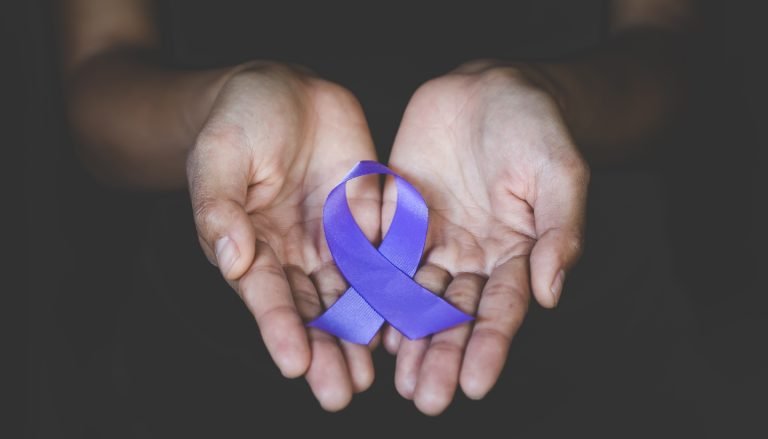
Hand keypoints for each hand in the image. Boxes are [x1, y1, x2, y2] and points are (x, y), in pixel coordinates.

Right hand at [187, 63, 379, 410]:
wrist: (282, 90)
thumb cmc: (238, 119)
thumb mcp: (219, 155)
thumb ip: (220, 208)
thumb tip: (230, 259)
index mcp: (253, 244)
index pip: (268, 295)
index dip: (281, 330)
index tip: (295, 364)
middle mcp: (295, 253)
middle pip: (313, 309)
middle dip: (327, 350)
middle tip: (342, 392)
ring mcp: (333, 237)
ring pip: (351, 294)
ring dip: (363, 333)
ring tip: (373, 375)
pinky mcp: (366, 218)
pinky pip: (384, 255)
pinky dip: (395, 287)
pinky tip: (409, 317)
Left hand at [382, 61, 589, 413]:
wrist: (492, 86)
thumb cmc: (537, 126)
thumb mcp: (560, 174)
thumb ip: (559, 232)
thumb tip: (551, 293)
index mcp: (515, 251)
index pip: (502, 308)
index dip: (489, 346)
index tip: (475, 384)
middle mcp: (472, 254)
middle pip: (455, 313)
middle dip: (440, 354)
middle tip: (425, 398)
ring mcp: (434, 236)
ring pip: (415, 293)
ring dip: (403, 334)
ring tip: (393, 375)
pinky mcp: (400, 213)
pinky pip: (383, 252)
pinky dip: (372, 284)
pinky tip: (361, 317)